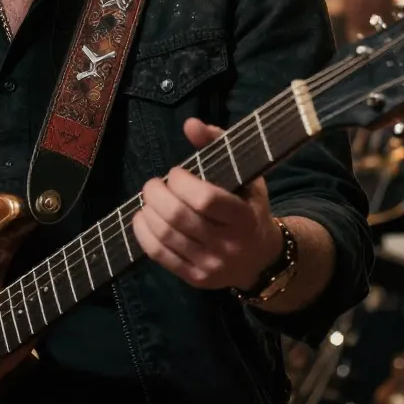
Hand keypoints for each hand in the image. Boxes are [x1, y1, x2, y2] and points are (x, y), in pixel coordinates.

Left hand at [133, 118, 283, 291]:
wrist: (259, 259)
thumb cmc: (249, 207)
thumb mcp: (246, 175)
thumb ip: (219, 144)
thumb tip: (190, 124)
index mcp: (245, 217)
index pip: (205, 199)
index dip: (182, 182)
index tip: (177, 173)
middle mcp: (229, 245)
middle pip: (179, 217)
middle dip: (156, 194)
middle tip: (153, 184)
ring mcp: (211, 265)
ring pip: (165, 235)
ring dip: (147, 211)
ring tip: (149, 199)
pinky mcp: (195, 279)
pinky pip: (159, 255)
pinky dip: (143, 232)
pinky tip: (143, 218)